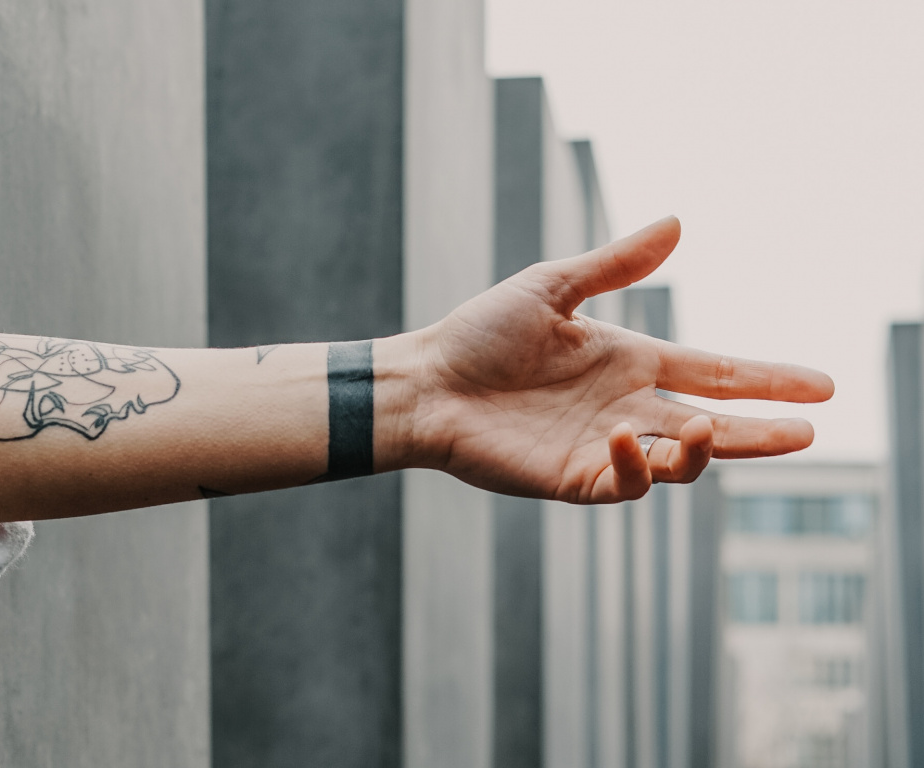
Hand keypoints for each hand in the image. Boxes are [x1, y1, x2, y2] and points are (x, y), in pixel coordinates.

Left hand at [404, 216, 833, 503]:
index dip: (767, 380)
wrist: (424, 382)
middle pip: (713, 424)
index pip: (715, 371)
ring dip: (704, 450)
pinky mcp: (572, 478)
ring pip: (679, 461)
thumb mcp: (551, 288)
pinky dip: (636, 464)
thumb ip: (615, 265)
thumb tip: (678, 222)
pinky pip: (625, 482)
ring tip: (708, 426)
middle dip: (762, 432)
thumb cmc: (480, 334)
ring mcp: (603, 447)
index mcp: (629, 361)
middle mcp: (627, 407)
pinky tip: (621, 434)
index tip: (822, 386)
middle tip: (809, 433)